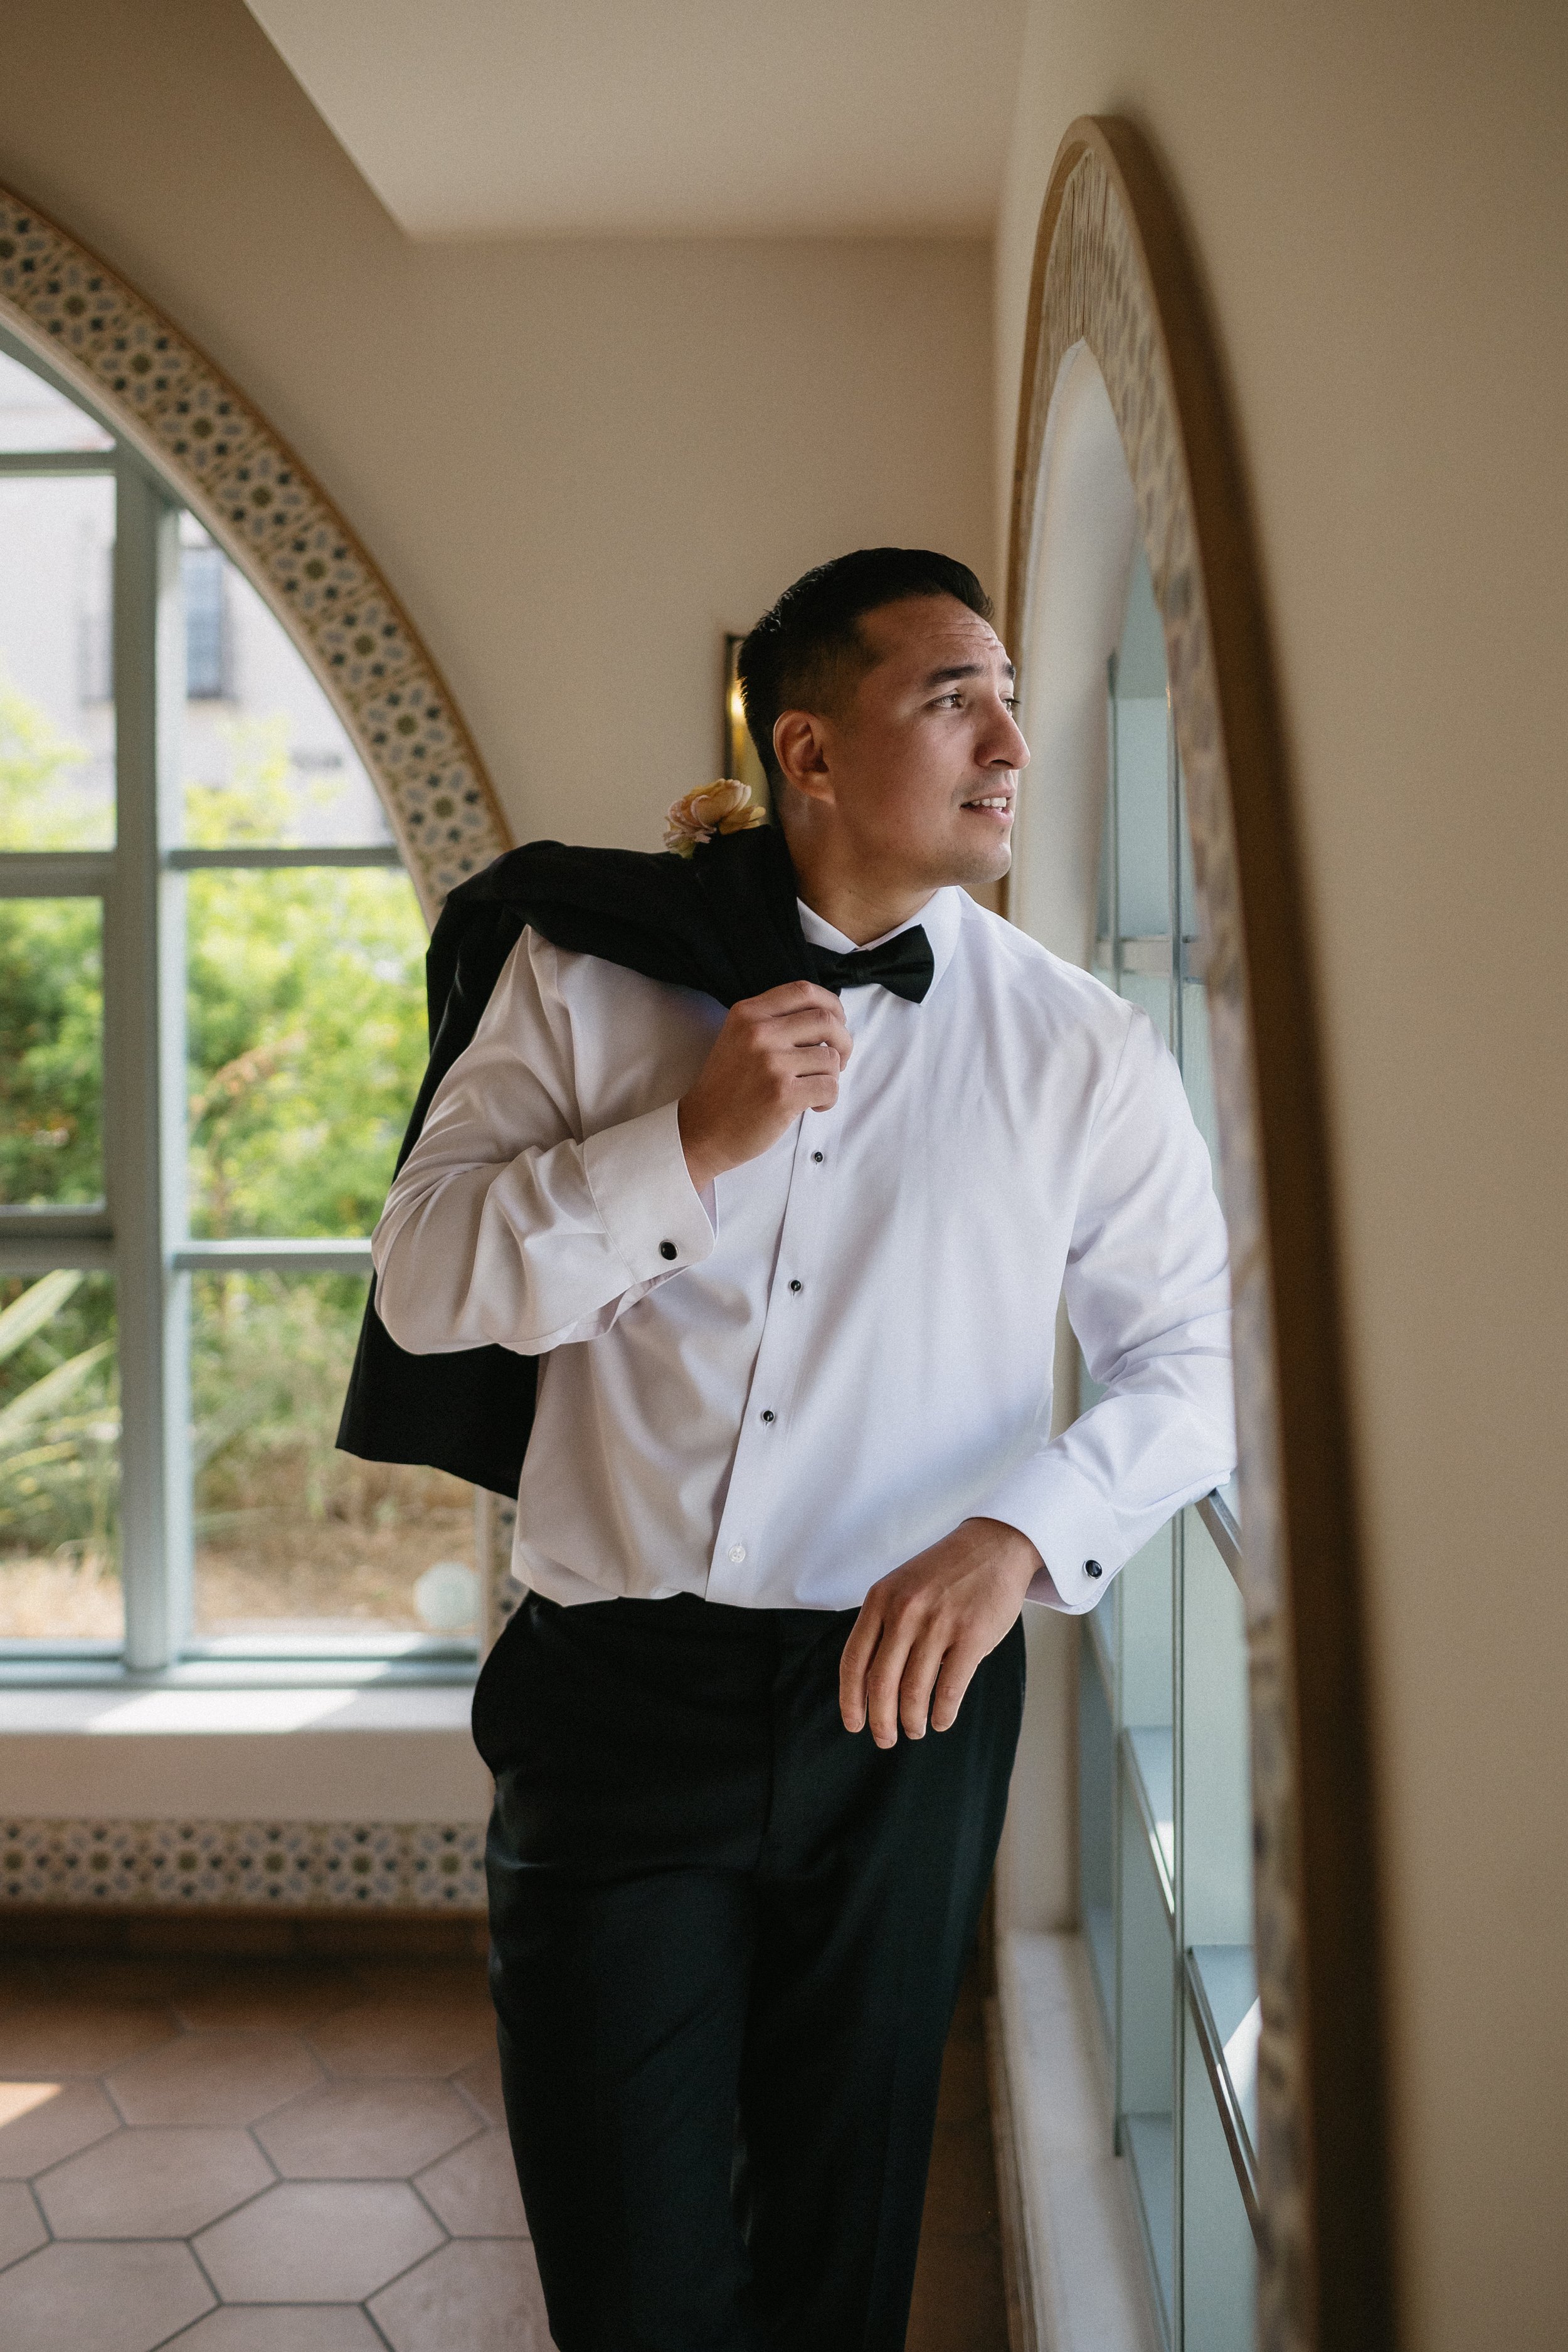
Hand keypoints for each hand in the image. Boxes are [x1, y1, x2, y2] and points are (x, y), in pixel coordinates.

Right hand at [678, 982, 852, 1188]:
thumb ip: (775, 1022)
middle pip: (826, 1020)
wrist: (703, 1130)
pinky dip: (829, 1099)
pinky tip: (813, 1106)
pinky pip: (829, 1087)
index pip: (803, 990)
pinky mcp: (782, 1094)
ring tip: (814, 1089)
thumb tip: (828, 1019)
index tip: (837, 1022)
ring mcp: (771, 1063)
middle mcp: (758, 1033)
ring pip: (830, 1058)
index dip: (831, 1004)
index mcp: (748, 1013)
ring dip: (832, 1076)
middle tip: (839, 1060)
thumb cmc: (728, 1087)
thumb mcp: (739, 1039)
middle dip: (843, 1041)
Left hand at [839, 1518, 1040, 1746]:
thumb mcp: (901, 1587)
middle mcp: (904, 1611)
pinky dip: (942, 1713)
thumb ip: (883, 1625)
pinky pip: (950, 1689)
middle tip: (884, 1739)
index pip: (853, 1661)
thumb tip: (867, 1682)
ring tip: (914, 1730)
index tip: (854, 1724)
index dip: (851, 1700)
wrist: (993, 1545)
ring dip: (912, 1720)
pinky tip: (941, 1720)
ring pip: (914, 1690)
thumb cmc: (944, 1573)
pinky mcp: (971, 1636)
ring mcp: (938, 1623)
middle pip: (881, 1683)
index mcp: (880, 1600)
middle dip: (880, 1720)